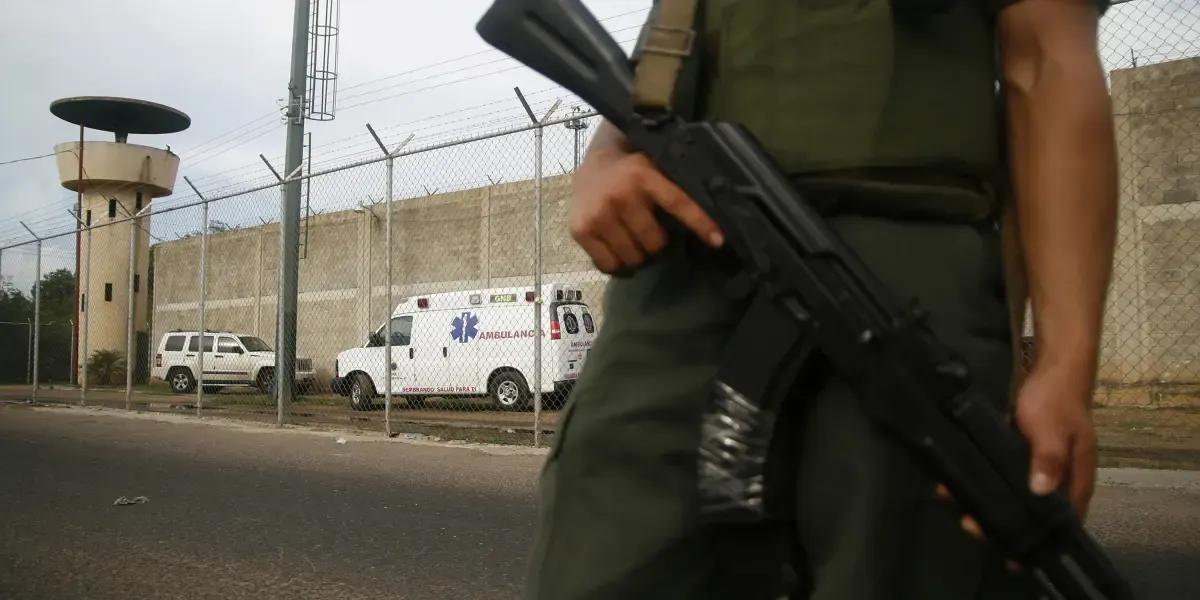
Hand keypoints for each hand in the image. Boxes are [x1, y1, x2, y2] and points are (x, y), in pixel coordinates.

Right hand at [568, 147, 723, 273]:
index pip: (678, 203)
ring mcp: (599, 215)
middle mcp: (620, 195)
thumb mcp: (656, 169)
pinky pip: (608, 265)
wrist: (593, 164)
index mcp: (643, 175)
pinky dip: (618, 264)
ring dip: (639, 256)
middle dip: (658, 245)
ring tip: (636, 243)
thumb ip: (675, 189)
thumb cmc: (633, 172)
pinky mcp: (581, 230)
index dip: (700, 223)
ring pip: (633, 258)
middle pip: (654, 243)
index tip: (718, 241)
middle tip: (654, 237)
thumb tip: (708, 222)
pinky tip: (619, 251)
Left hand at [936, 362, 1097, 564]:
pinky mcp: (1020, 454)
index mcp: (1074, 481)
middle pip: (1033, 513)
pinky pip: (1001, 474)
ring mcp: (1039, 468)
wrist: (1052, 369)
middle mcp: (1058, 480)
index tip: (1011, 555)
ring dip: (989, 502)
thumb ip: (1048, 458)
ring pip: (1015, 495)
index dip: (1039, 541)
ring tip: (958, 505)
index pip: (1061, 523)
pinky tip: (956, 482)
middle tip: (971, 526)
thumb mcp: (1052, 429)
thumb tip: (1041, 491)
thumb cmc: (1057, 401)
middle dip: (1003, 523)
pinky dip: (983, 480)